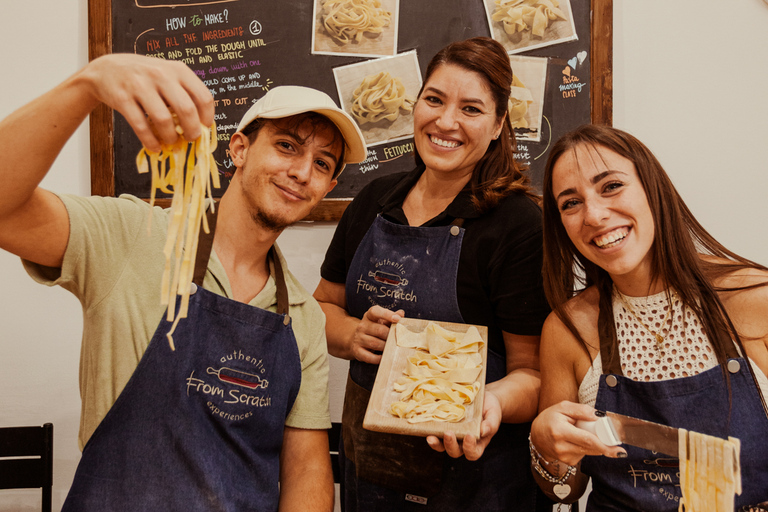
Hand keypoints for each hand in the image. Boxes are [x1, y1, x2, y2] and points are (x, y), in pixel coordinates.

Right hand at [78, 54, 213, 151]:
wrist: (106, 70)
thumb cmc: (145, 77)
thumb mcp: (168, 76)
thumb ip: (184, 95)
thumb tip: (201, 127)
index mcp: (178, 70)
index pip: (203, 97)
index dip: (207, 117)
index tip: (204, 128)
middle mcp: (160, 74)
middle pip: (186, 110)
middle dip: (192, 131)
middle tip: (190, 139)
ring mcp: (140, 85)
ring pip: (164, 120)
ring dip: (170, 137)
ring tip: (171, 142)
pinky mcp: (122, 98)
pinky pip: (141, 126)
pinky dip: (150, 141)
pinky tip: (154, 147)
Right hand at [349, 306, 403, 363]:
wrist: (356, 339)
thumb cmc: (374, 329)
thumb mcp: (382, 320)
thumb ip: (392, 317)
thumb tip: (401, 313)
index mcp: (369, 316)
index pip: (375, 311)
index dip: (387, 314)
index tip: (397, 319)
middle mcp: (362, 326)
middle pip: (379, 330)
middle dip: (390, 335)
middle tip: (399, 340)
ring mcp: (358, 338)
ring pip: (374, 343)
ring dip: (386, 347)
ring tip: (393, 348)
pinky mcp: (357, 351)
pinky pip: (369, 356)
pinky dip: (378, 359)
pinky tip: (385, 357)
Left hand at [425, 389, 501, 460]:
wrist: (482, 399)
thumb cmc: (490, 409)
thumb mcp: (494, 415)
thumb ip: (490, 424)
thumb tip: (483, 431)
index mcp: (477, 444)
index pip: (473, 453)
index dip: (470, 448)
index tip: (469, 435)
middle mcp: (463, 443)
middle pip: (454, 452)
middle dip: (450, 445)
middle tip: (448, 433)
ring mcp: (452, 436)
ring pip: (442, 446)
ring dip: (436, 443)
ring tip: (431, 436)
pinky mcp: (443, 427)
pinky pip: (435, 433)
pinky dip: (430, 431)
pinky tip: (426, 425)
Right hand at [530, 401, 626, 465]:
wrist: (537, 434)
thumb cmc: (550, 418)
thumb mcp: (563, 407)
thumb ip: (582, 410)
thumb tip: (600, 416)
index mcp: (559, 431)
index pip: (587, 440)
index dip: (605, 445)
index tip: (619, 450)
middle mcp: (561, 447)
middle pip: (592, 448)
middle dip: (605, 442)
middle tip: (612, 438)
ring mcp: (564, 457)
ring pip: (590, 451)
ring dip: (594, 442)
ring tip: (581, 432)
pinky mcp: (568, 462)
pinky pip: (585, 454)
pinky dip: (586, 447)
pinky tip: (577, 440)